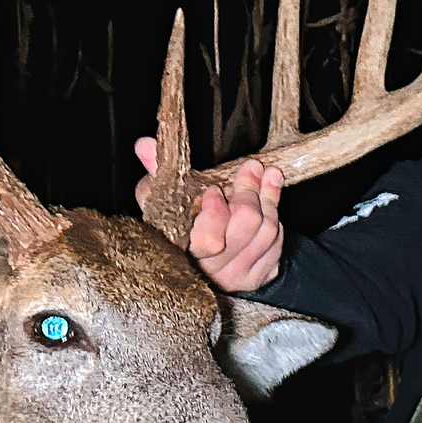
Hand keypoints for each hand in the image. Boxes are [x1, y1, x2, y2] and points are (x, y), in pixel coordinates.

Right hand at [135, 138, 284, 292]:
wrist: (197, 260)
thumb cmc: (177, 222)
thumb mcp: (163, 196)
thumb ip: (156, 170)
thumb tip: (145, 145)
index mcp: (182, 253)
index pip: (207, 240)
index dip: (215, 213)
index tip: (214, 189)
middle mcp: (211, 270)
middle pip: (245, 226)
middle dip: (249, 192)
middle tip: (251, 167)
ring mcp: (236, 277)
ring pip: (266, 231)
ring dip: (269, 198)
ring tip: (268, 174)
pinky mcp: (256, 277)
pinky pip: (276, 244)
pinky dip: (275, 217)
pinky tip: (270, 198)